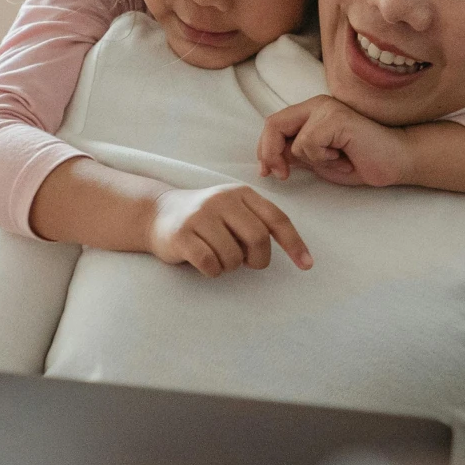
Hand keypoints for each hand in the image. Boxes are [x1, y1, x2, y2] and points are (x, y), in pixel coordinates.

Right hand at [147, 183, 311, 274]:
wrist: (157, 213)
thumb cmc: (207, 219)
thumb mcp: (234, 210)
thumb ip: (259, 223)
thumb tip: (290, 251)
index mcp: (242, 193)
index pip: (277, 219)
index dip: (294, 243)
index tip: (306, 265)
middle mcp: (222, 200)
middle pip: (258, 239)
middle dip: (258, 259)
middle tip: (247, 263)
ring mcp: (200, 216)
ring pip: (232, 256)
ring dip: (230, 266)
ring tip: (220, 257)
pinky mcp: (181, 234)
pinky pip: (210, 264)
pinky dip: (213, 271)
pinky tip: (206, 263)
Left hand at [258, 96, 415, 188]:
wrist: (396, 161)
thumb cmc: (361, 161)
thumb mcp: (320, 161)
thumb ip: (297, 155)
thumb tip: (269, 159)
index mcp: (312, 112)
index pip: (275, 124)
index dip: (264, 149)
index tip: (268, 172)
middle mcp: (317, 105)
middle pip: (273, 125)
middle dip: (270, 154)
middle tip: (281, 176)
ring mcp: (327, 108)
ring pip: (295, 142)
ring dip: (313, 161)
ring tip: (338, 161)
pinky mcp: (336, 118)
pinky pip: (310, 144)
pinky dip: (323, 159)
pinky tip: (344, 156)